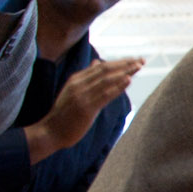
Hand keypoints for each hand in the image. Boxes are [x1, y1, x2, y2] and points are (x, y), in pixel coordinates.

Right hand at [24, 57, 142, 162]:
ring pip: (106, 80)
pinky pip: (104, 95)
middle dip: (125, 64)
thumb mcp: (73, 91)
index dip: (119, 62)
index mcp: (76, 79)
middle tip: (141, 61)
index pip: (101, 67)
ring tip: (138, 67)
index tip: (134, 60)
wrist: (50, 132)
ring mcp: (82, 96)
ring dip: (124, 72)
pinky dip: (117, 86)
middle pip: (105, 70)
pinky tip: (128, 81)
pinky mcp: (85, 108)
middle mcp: (79, 84)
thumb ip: (87, 78)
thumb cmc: (65, 113)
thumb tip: (98, 63)